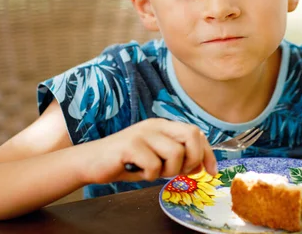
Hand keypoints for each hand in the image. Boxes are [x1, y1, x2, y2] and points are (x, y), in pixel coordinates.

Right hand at [80, 118, 217, 183]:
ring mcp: (143, 133)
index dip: (208, 153)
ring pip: (175, 153)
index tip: (211, 172)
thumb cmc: (125, 162)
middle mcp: (155, 125)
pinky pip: (154, 165)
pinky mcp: (130, 145)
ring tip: (153, 172)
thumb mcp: (156, 158)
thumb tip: (201, 165)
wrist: (90, 162)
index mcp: (163, 126)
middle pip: (191, 135)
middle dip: (193, 159)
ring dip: (168, 171)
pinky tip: (137, 172)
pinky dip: (149, 176)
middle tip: (179, 172)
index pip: (196, 133)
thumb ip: (176, 157)